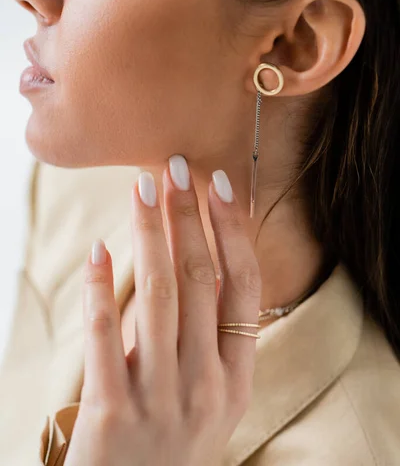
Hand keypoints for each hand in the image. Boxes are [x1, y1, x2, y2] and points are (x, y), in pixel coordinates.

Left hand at [64, 158, 261, 465]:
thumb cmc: (172, 442)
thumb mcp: (209, 398)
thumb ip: (209, 339)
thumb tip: (196, 260)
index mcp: (236, 378)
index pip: (242, 288)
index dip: (233, 231)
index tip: (220, 185)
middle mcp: (206, 386)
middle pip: (199, 280)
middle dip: (187, 216)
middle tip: (175, 167)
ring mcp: (161, 400)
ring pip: (158, 297)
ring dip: (149, 233)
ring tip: (141, 188)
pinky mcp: (113, 414)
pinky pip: (104, 337)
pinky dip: (100, 288)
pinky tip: (98, 250)